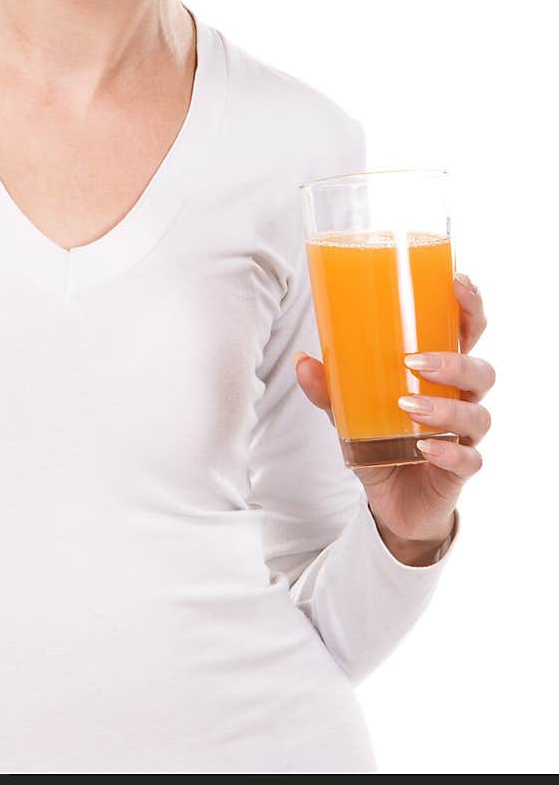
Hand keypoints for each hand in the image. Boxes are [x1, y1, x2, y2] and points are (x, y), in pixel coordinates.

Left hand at [292, 273, 492, 549]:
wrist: (392, 501)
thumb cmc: (380, 439)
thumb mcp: (348, 410)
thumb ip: (330, 388)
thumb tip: (302, 359)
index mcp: (442, 372)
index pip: (468, 332)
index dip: (470, 306)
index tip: (456, 283)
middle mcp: (461, 399)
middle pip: (481, 371)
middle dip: (455, 362)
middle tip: (416, 361)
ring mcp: (464, 436)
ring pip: (477, 414)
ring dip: (446, 409)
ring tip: (408, 407)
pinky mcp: (459, 471)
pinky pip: (468, 460)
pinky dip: (449, 453)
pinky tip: (428, 450)